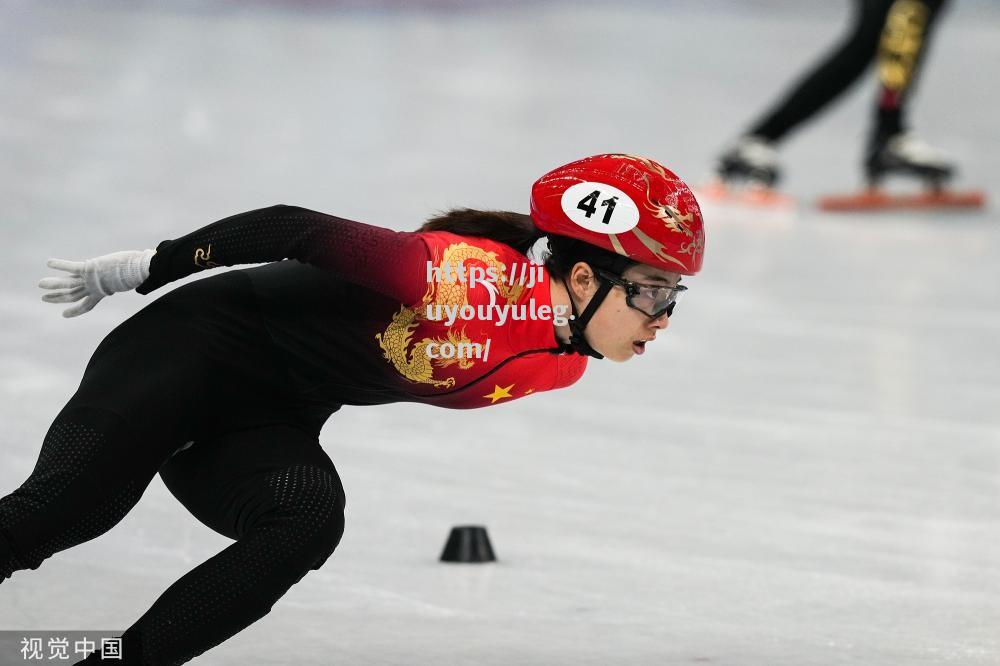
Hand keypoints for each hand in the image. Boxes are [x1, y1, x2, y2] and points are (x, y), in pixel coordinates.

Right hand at [38, 249, 155, 317]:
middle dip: (57, 298)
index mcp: (102, 293)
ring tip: (40, 284)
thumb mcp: (128, 281)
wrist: (139, 270)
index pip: (86, 306)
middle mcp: (93, 288)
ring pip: (67, 284)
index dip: (75, 311)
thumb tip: (140, 284)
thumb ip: (126, 282)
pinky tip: (49, 262)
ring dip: (52, 284)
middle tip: (44, 299)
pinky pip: (70, 267)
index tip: (64, 314)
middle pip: (71, 296)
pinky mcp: (89, 268)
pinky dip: (59, 264)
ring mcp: (90, 279)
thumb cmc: (137, 274)